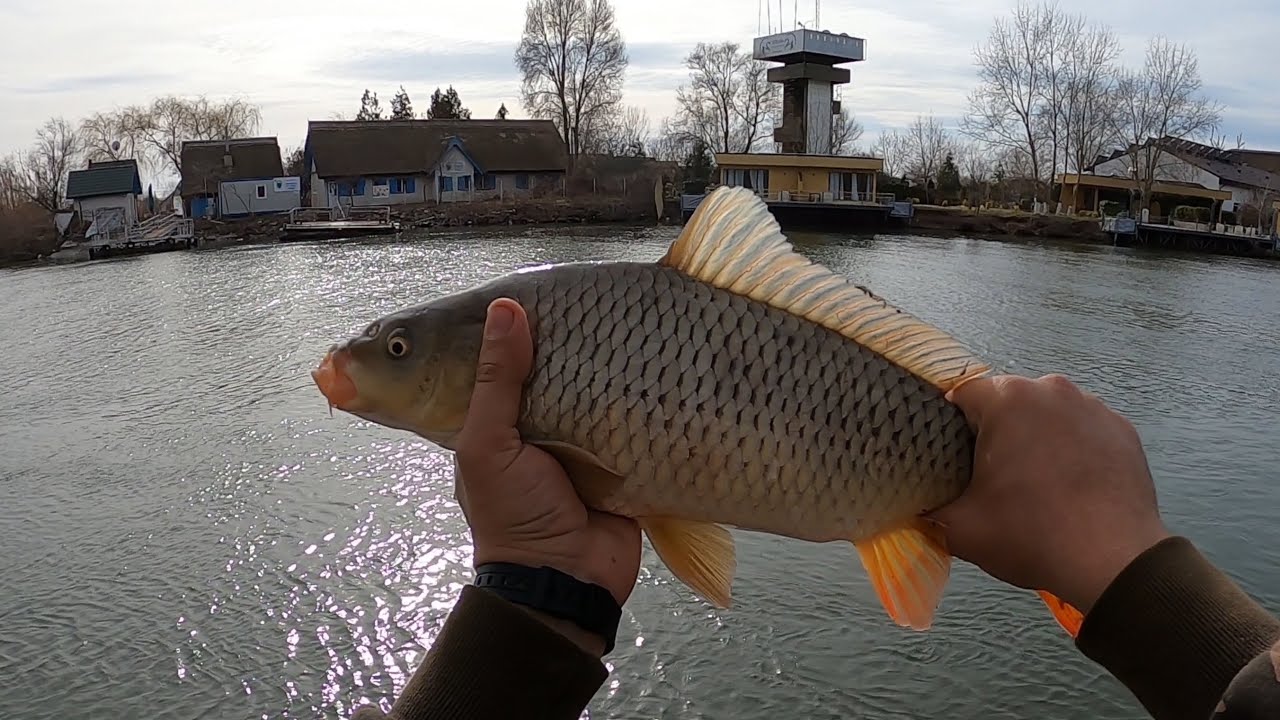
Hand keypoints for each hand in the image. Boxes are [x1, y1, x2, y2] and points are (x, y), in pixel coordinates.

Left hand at [453, 298, 641, 654]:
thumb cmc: (514, 516)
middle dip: (557, 340)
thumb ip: (496, 379)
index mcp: (491, 423)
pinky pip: (621, 415)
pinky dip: (631, 394)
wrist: (568, 583)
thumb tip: (507, 308)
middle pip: (543, 369)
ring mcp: (574, 441)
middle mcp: (531, 427)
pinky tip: (647, 357)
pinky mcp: (614, 455)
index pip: (491, 363)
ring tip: (616, 317)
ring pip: (585, 387)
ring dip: (598, 363)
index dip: (498, 331)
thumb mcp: (489, 444)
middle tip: (578, 297)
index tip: (520, 289)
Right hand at [928, 374, 1169, 612]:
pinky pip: (1081, 428)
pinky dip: (1070, 447)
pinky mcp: (1121, 428)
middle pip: (1007, 400)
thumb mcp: (959, 528)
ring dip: (1034, 436)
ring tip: (1034, 481)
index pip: (961, 393)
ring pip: (1046, 412)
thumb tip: (913, 503)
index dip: (949, 424)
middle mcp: (1051, 388)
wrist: (1114, 561)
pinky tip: (1069, 483)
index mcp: (1008, 400)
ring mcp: (1093, 406)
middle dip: (995, 429)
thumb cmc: (1030, 535)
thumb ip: (926, 507)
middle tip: (990, 474)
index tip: (950, 457)